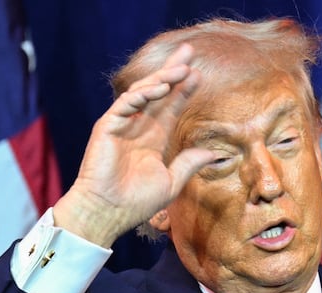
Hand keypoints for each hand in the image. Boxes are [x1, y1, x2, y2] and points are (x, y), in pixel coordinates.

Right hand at [53, 44, 213, 246]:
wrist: (109, 212)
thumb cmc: (136, 202)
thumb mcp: (171, 181)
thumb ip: (189, 163)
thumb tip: (213, 153)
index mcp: (153, 138)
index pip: (171, 107)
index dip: (184, 90)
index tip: (200, 74)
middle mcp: (138, 127)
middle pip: (158, 91)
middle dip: (173, 70)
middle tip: (189, 51)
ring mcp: (121, 125)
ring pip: (143, 93)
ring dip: (162, 78)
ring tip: (182, 67)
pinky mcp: (107, 127)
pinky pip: (125, 104)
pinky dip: (142, 94)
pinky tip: (159, 87)